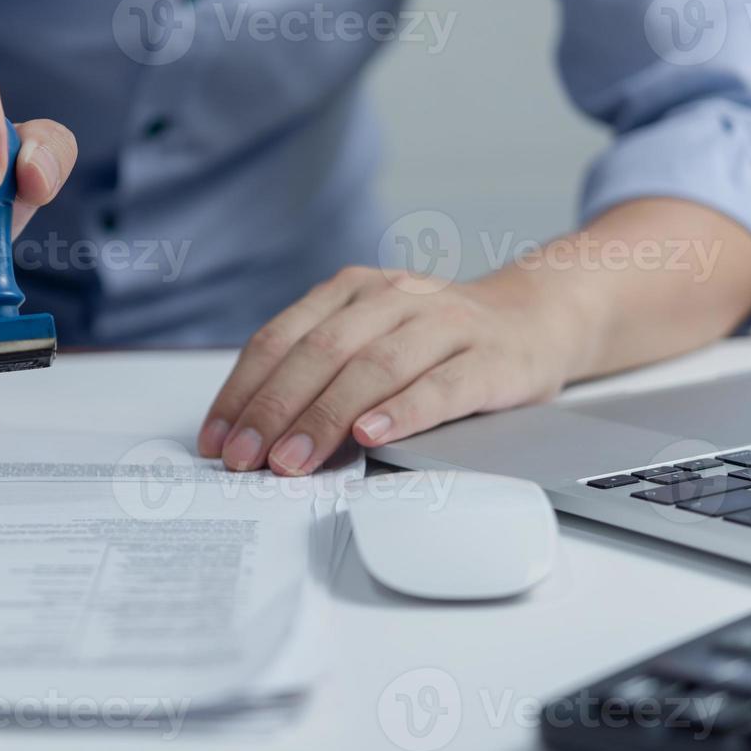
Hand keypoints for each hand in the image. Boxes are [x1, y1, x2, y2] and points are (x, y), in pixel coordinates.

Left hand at [197, 266, 587, 475]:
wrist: (532, 317)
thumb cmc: (437, 339)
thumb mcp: (371, 337)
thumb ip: (321, 370)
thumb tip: (251, 431)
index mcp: (352, 291)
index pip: (281, 338)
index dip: (243, 390)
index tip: (217, 437)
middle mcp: (393, 297)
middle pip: (321, 352)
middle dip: (275, 409)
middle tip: (246, 457)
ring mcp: (443, 323)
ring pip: (374, 367)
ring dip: (326, 416)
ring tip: (294, 459)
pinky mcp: (489, 358)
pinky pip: (441, 385)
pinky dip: (402, 410)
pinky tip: (372, 434)